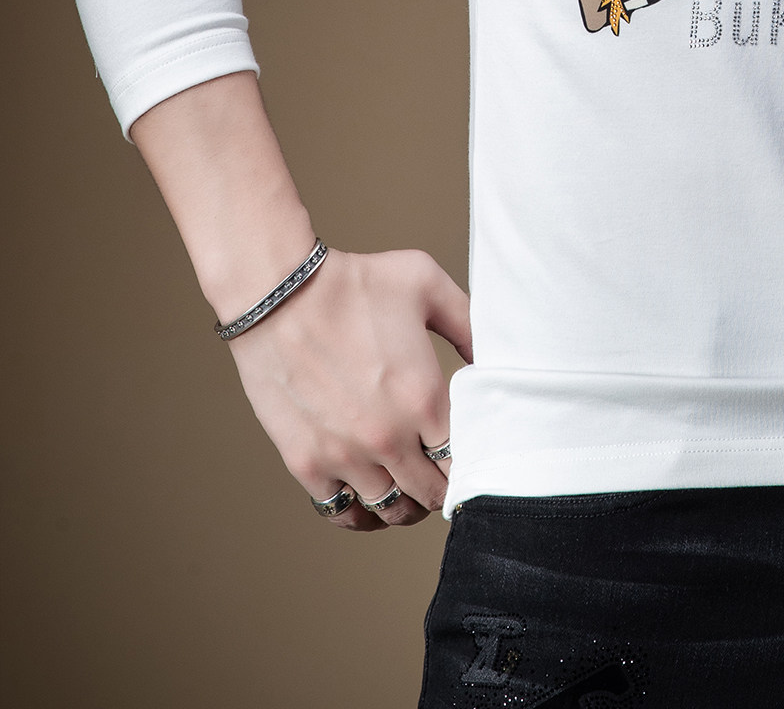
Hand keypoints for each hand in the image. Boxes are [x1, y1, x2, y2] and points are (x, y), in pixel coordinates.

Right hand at [228, 246, 471, 532]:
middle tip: (444, 472)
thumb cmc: (354, 283)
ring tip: (411, 486)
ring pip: (392, 511)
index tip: (467, 451)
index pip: (465, 459)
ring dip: (408, 503)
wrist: (278, 294)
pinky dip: (360, 512)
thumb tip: (492, 357)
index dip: (471, 460)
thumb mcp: (427, 284)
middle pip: (433, 493)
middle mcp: (388, 438)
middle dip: (444, 485)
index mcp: (425, 398)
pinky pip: (342, 512)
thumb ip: (468, 322)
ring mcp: (345, 456)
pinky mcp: (306, 463)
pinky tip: (369, 496)